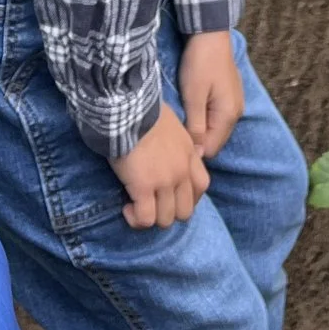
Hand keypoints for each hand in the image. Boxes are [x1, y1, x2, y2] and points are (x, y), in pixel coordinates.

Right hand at [109, 104, 207, 229]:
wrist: (129, 109)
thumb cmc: (146, 113)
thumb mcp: (174, 126)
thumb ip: (182, 145)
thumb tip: (192, 153)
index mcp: (190, 154)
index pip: (201, 186)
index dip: (188, 198)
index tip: (171, 196)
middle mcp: (182, 171)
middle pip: (185, 211)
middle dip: (168, 212)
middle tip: (152, 204)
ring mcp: (165, 181)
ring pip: (167, 219)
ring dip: (151, 218)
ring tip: (136, 207)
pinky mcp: (144, 188)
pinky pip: (146, 218)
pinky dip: (136, 218)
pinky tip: (127, 208)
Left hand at [179, 29, 245, 161]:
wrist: (209, 33)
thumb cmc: (199, 63)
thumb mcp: (193, 97)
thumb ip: (196, 127)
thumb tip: (197, 155)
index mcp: (229, 116)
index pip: (210, 149)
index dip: (192, 149)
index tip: (174, 140)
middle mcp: (236, 113)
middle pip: (214, 141)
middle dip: (196, 140)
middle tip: (175, 130)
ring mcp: (235, 103)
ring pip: (215, 129)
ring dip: (200, 128)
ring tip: (181, 119)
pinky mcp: (230, 95)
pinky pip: (217, 117)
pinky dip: (205, 117)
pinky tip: (192, 109)